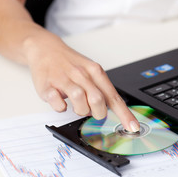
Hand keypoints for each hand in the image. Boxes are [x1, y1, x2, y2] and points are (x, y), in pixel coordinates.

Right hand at [24, 32, 139, 131]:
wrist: (45, 48)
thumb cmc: (70, 64)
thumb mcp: (90, 71)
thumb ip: (101, 90)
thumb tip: (110, 111)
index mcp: (95, 71)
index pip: (114, 97)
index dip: (124, 115)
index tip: (133, 127)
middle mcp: (81, 74)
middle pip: (98, 100)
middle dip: (98, 113)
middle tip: (92, 111)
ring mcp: (64, 79)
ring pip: (79, 101)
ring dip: (80, 110)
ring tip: (76, 105)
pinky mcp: (47, 86)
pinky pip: (58, 103)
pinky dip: (61, 107)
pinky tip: (61, 101)